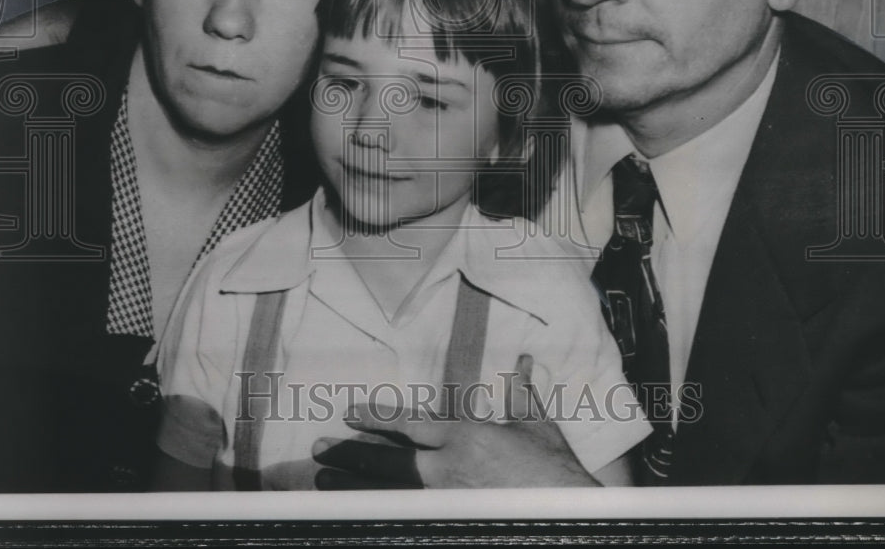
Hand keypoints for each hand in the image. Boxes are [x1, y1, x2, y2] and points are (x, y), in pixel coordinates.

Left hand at [312, 354, 599, 488]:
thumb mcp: (536, 428)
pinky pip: (408, 514)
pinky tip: (360, 511)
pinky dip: (381, 510)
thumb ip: (521, 396)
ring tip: (324, 480)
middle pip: (388, 458)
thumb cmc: (553, 470)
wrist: (566, 509)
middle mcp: (448, 466)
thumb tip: (523, 364)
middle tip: (318, 449)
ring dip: (354, 484)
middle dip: (350, 452)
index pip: (410, 423)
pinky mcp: (452, 520)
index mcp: (466, 435)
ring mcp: (447, 498)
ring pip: (389, 489)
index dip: (377, 416)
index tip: (349, 412)